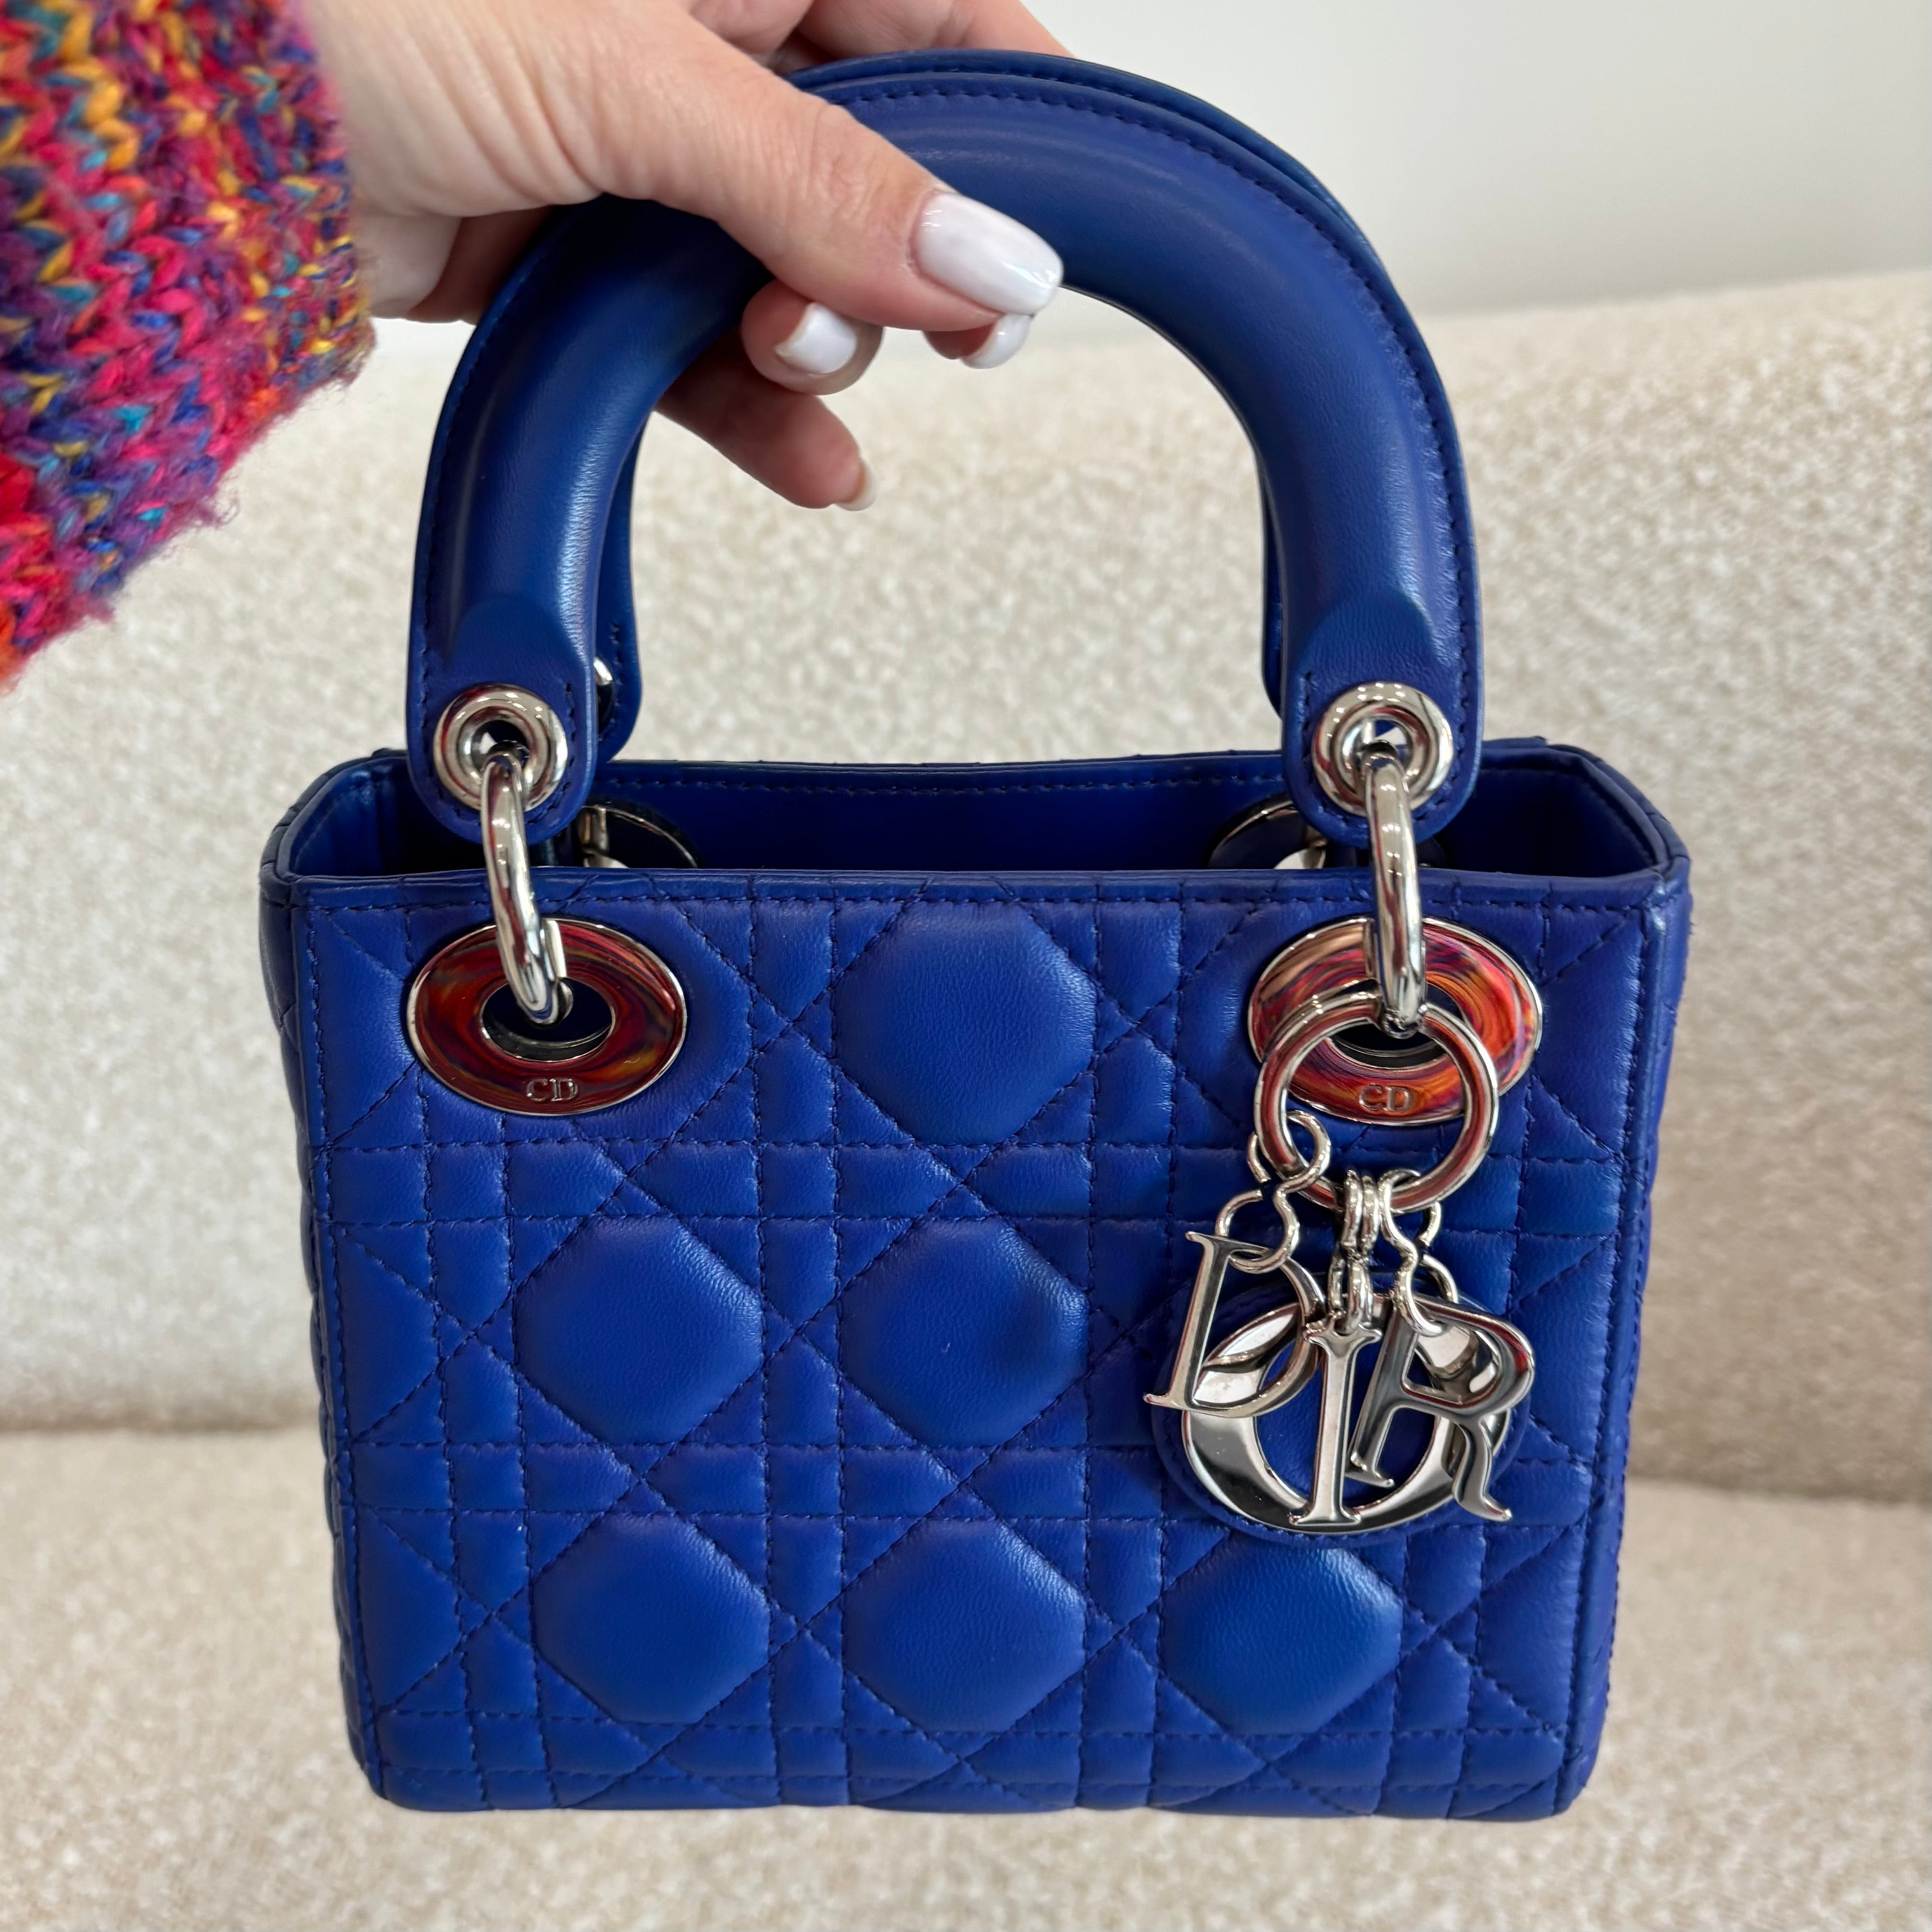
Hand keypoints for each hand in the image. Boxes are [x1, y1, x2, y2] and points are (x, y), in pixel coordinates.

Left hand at [303, 0, 1070, 510]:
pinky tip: (812, 460)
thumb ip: (823, 179)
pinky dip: (757, 407)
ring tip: (795, 371)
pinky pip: (706, 342)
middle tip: (915, 324)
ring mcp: (641, 153)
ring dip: (821, 348)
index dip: (1008, 132)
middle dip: (897, 263)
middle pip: (878, 169)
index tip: (1047, 234)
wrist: (183, 128)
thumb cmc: (349, 3)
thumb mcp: (632, 74)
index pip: (942, 20)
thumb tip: (988, 257)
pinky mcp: (582, 254)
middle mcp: (700, 39)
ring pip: (795, 271)